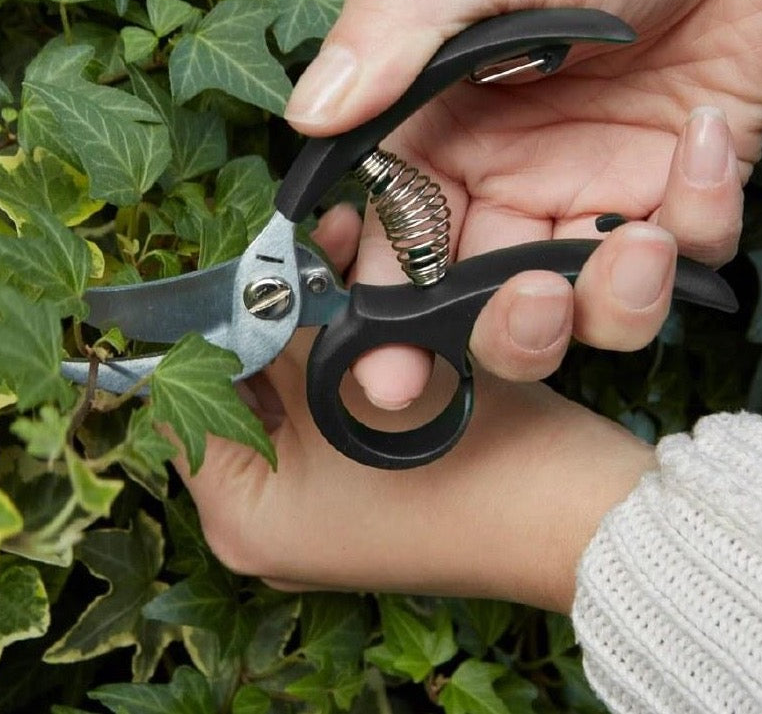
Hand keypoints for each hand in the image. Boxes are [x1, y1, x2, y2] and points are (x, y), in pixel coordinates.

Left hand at [178, 208, 656, 613]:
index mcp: (244, 515)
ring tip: (328, 246)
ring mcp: (316, 501)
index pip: (179, 402)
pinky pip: (324, 398)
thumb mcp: (360, 385)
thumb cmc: (471, 461)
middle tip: (286, 248)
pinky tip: (356, 287)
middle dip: (262, 312)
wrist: (582, 515)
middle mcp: (269, 515)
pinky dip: (336, 347)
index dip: (201, 326)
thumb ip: (283, 330)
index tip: (229, 264)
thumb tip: (242, 283)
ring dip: (304, 319)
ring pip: (284, 387)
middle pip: (234, 390)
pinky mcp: (358, 478)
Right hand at [284, 0, 761, 408]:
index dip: (384, 311)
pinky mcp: (680, 191)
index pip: (396, 242)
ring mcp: (596, 189)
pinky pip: (685, 255)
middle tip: (528, 310)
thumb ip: (393, 33)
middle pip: (483, 303)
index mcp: (445, 129)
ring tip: (639, 242)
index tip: (385, 362)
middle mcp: (512, 174)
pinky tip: (706, 135)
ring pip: (584, 310)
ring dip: (609, 302)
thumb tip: (306, 114)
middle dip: (504, 334)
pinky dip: (702, 216)